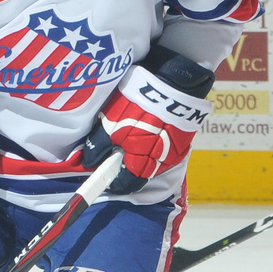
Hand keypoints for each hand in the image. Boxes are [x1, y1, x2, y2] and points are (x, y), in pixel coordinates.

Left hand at [79, 49, 213, 193]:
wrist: (174, 85)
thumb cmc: (137, 106)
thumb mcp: (110, 124)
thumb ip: (98, 146)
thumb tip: (89, 162)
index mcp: (140, 162)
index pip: (125, 185)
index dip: (113, 182)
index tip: (104, 173)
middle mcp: (159, 164)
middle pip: (140, 175)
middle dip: (127, 167)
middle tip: (118, 152)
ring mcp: (173, 153)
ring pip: (153, 164)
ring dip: (142, 157)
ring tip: (134, 139)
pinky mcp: (182, 142)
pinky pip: (165, 152)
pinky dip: (156, 147)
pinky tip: (150, 133)